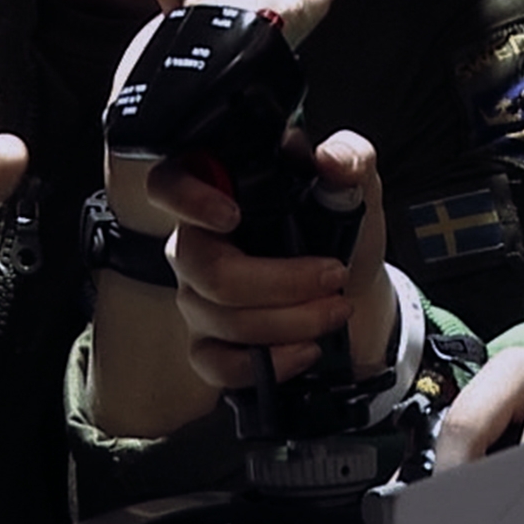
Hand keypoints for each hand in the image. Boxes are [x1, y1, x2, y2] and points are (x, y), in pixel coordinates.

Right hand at [153, 128, 395, 394]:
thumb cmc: (340, 231)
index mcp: (219, 194)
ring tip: (337, 310)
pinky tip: (305, 351)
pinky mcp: (210, 344)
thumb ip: (350, 159)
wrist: (354, 290)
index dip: (187, 199)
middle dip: (279, 281)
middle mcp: (197, 244)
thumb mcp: (355, 186)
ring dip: (290, 320)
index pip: (168, 184)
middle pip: (205, 268)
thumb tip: (330, 160)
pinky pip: (217, 364)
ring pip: (221, 318)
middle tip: (335, 276)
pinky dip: (268, 362)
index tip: (231, 214)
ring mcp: (197, 297)